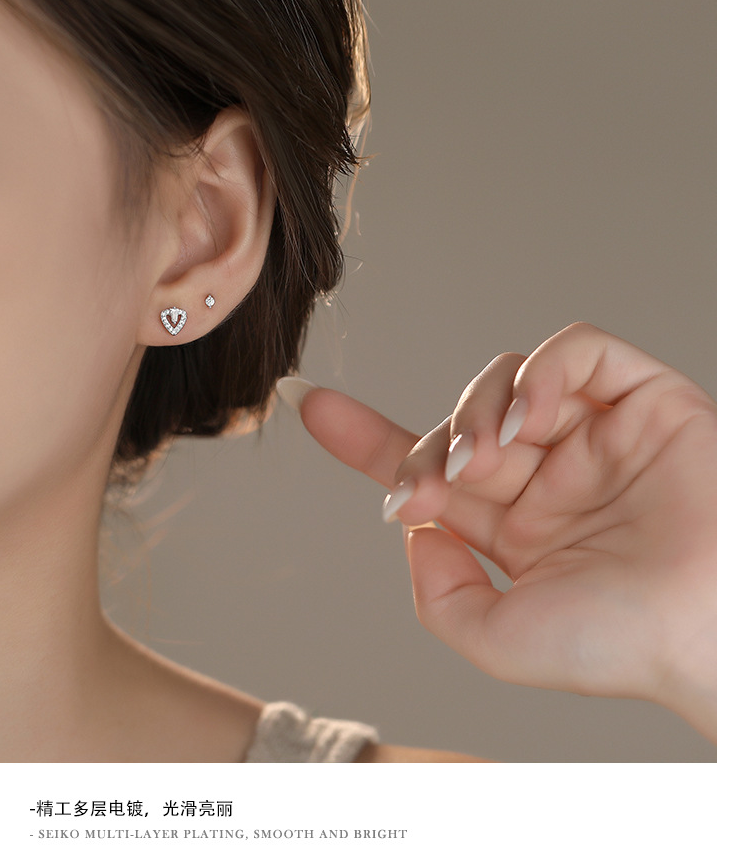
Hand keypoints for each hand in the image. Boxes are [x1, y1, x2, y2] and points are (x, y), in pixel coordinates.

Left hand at [296, 323, 715, 739]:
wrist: (711, 631)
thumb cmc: (617, 644)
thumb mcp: (495, 638)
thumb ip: (437, 590)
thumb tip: (415, 526)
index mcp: (514, 526)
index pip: (427, 467)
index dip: (364, 438)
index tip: (307, 404)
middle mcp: (548, 475)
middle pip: (457, 422)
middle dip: (426, 442)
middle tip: (429, 482)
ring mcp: (593, 434)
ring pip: (507, 380)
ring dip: (476, 409)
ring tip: (485, 457)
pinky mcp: (643, 400)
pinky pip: (579, 352)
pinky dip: (544, 371)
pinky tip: (532, 418)